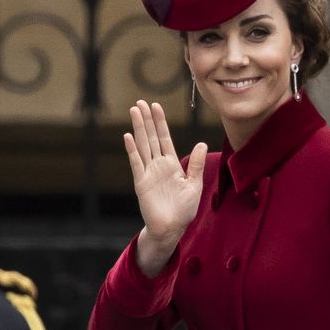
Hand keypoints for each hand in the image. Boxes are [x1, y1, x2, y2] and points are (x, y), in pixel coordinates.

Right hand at [123, 100, 207, 274]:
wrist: (172, 228)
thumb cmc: (183, 210)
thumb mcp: (194, 185)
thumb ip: (195, 165)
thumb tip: (201, 144)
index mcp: (172, 164)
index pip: (164, 138)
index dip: (160, 122)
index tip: (156, 106)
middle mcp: (158, 165)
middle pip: (151, 137)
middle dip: (147, 120)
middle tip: (140, 102)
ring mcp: (149, 173)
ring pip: (142, 145)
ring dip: (138, 128)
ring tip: (134, 111)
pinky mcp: (142, 183)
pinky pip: (136, 163)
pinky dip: (132, 150)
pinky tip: (128, 136)